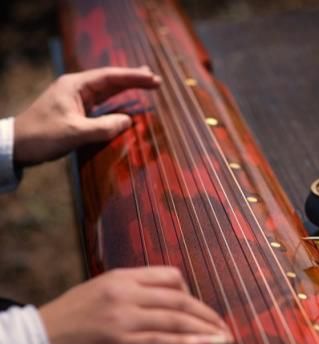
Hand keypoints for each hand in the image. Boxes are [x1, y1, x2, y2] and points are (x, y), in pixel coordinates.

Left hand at [13, 66, 160, 166]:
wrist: (17, 146)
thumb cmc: (43, 136)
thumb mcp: (76, 132)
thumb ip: (104, 126)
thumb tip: (129, 121)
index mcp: (75, 86)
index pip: (110, 77)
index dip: (134, 78)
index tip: (153, 79)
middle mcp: (76, 88)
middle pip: (110, 80)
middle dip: (133, 79)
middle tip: (155, 78)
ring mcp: (76, 100)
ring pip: (107, 91)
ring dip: (126, 88)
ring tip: (146, 83)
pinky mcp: (76, 112)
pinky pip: (102, 104)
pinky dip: (117, 101)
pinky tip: (127, 102)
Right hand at [38, 266, 232, 343]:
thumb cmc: (65, 326)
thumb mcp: (98, 298)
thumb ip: (131, 300)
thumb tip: (161, 313)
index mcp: (122, 278)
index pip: (170, 276)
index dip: (192, 293)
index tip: (201, 310)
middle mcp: (127, 292)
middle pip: (180, 299)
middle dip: (206, 314)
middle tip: (224, 327)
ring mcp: (125, 317)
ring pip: (177, 319)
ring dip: (207, 331)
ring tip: (226, 340)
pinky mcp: (123, 343)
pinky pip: (165, 342)